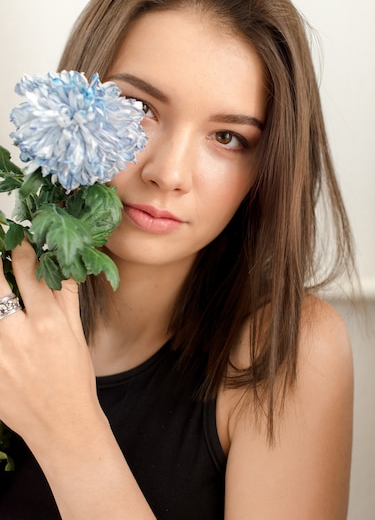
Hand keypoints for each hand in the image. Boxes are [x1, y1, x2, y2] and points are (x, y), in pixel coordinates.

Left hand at [0, 239, 97, 447]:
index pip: (30, 273)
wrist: (63, 425)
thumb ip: (67, 298)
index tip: (18, 239)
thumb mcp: (76, 335)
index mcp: (48, 323)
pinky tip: (0, 318)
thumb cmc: (75, 379)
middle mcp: (20, 336)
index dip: (22, 250)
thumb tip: (66, 266)